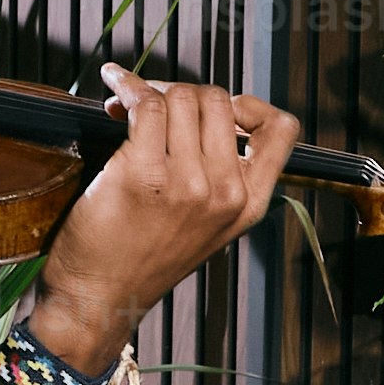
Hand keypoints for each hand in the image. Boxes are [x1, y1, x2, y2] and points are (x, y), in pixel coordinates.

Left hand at [33, 73, 301, 359]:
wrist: (102, 297)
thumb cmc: (143, 256)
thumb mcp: (206, 224)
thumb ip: (219, 173)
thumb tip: (197, 104)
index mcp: (249, 205)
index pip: (281, 130)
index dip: (251, 105)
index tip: (219, 107)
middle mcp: (226, 194)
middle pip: (218, 101)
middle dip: (182, 91)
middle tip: (152, 104)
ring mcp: (187, 184)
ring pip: (181, 97)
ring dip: (149, 90)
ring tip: (126, 106)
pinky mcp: (144, 174)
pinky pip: (145, 106)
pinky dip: (126, 87)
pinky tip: (114, 86)